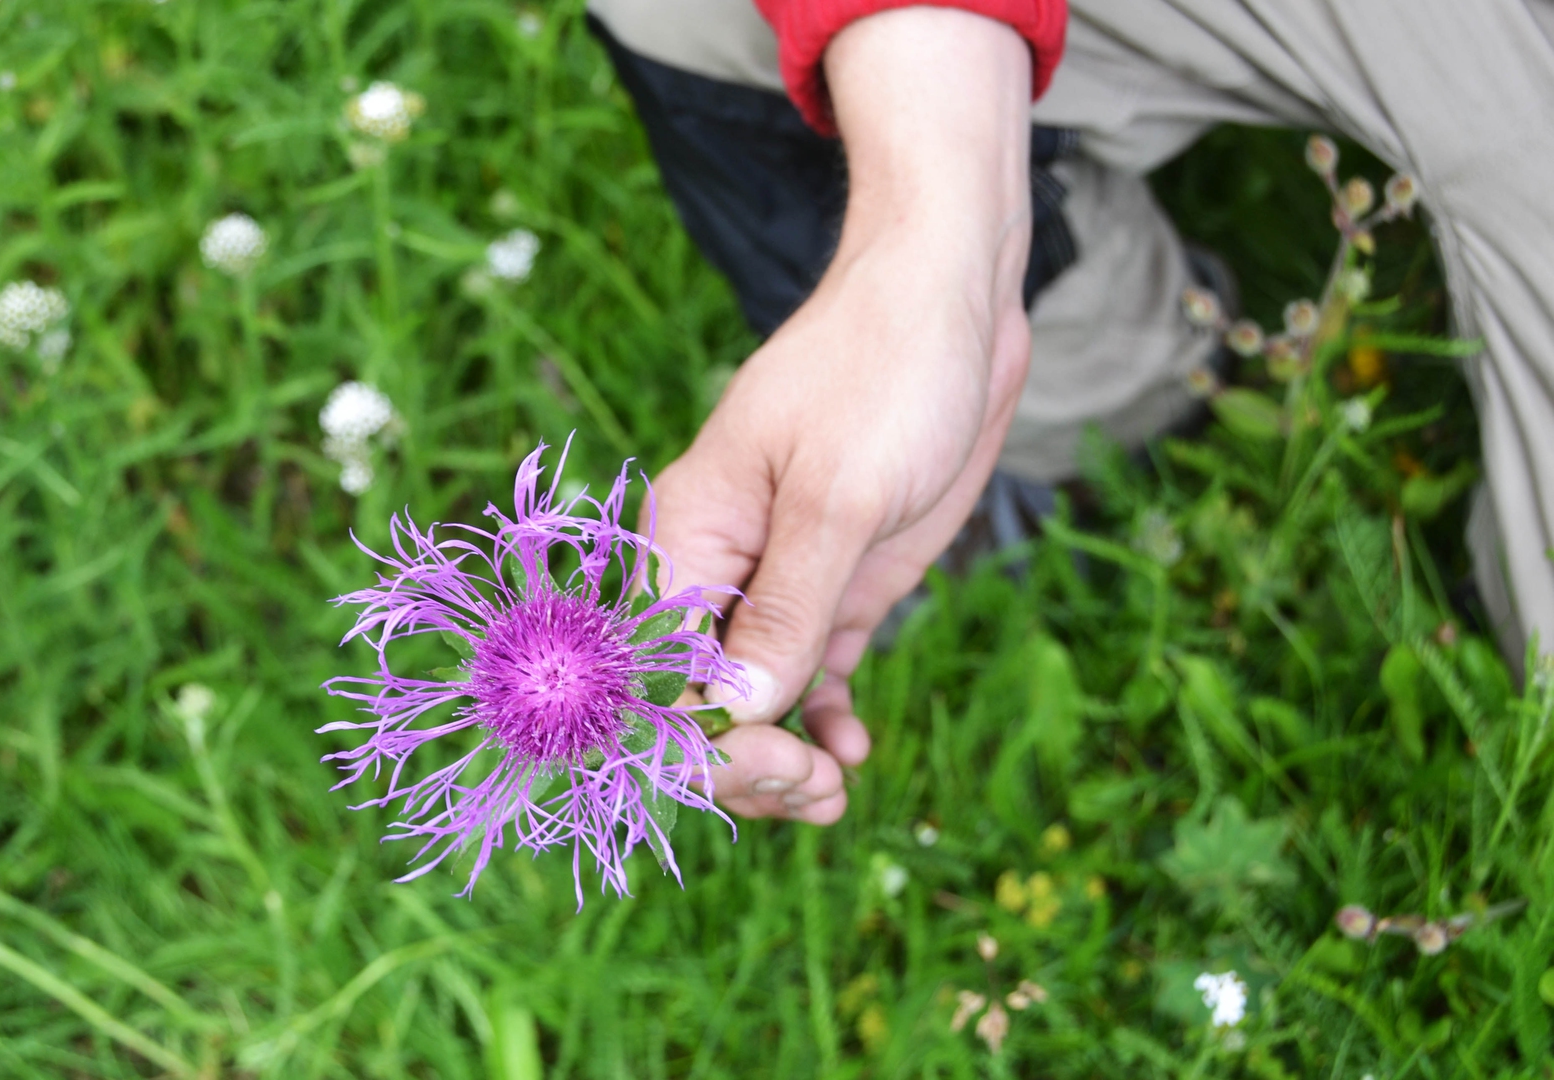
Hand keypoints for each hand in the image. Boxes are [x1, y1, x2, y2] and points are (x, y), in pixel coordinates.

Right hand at [650, 8, 1035, 822]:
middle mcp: (716, 567)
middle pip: (695, 699)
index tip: (777, 768)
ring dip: (782, 758)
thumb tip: (733, 712)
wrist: (951, 297)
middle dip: (743, 761)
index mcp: (685, 536)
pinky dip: (820, 720)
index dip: (700, 741)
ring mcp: (776, 578)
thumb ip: (787, 605)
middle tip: (820, 791)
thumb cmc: (885, 370)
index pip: (655, 672)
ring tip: (837, 791)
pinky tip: (852, 749)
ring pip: (749, 699)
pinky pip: (806, 672)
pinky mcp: (834, 581)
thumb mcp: (840, 494)